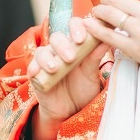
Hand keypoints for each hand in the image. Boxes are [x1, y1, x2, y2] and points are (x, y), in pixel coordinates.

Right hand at [27, 16, 111, 139]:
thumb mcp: (91, 74)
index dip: (77, 27)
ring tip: (55, 68)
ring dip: (48, 57)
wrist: (70, 112)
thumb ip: (95, 57)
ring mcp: (47, 61)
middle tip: (71, 57)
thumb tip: (106, 39)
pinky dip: (34, 67)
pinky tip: (38, 72)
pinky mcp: (36, 73)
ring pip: (43, 51)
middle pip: (57, 37)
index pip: (74, 26)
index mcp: (75, 45)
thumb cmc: (82, 90)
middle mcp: (59, 50)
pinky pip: (32, 66)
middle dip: (63, 45)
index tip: (82, 37)